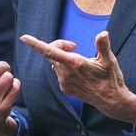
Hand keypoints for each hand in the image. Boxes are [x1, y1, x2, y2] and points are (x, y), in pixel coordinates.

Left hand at [20, 31, 135, 128]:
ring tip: (79, 60)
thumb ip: (103, 46)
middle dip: (59, 46)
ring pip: (55, 64)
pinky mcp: (65, 89)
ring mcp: (64, 83)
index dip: (36, 44)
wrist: (111, 101)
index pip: (50, 52)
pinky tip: (78, 72)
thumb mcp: (109, 60)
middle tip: (73, 45)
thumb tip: (102, 33)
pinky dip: (65, 68)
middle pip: (52, 54)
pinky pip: (59, 74)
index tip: (24, 38)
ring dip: (62, 58)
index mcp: (75, 64)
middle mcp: (66, 74)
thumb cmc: (111, 79)